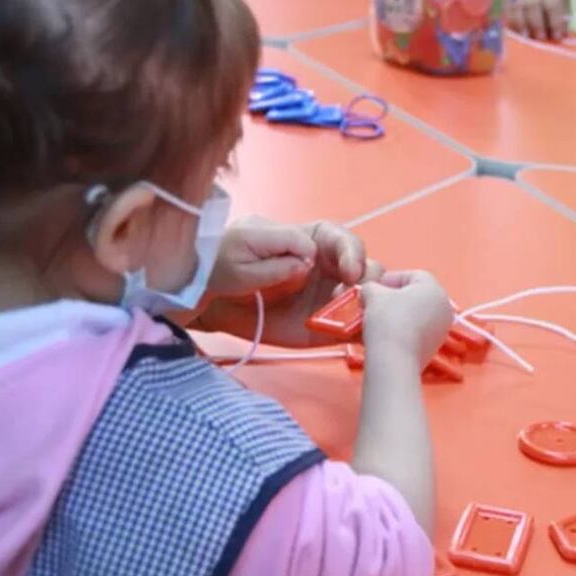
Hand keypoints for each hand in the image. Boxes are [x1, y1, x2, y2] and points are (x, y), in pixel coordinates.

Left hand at [198, 218, 382, 346]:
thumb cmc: (224, 260)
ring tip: (358, 319)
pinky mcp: (320, 326)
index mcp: (310, 240)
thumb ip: (279, 251)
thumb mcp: (245, 245)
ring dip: (369, 308)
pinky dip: (359, 332)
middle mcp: (325, 268)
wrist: (206, 296)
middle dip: (369, 280)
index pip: (342, 240)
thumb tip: (308, 260)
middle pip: (365, 269)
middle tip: (358, 297)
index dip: (352, 252)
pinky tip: (358, 335)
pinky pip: (348, 329)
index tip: (350, 271)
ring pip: (363, 299)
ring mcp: (325, 298)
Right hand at [360, 271, 451, 368]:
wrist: (395, 359)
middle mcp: (444, 308)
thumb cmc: (387, 319)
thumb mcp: (373, 293)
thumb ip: (371, 287)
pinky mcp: (434, 347)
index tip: (374, 287)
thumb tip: (369, 291)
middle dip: (393, 297)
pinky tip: (385, 334)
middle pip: (416, 296)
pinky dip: (402, 329)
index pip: (413, 275)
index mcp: (434, 289)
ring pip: (416, 314)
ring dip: (397, 314)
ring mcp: (441, 329)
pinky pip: (417, 331)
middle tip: (374, 302)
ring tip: (376, 319)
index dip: (391, 278)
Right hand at [506, 0, 570, 40]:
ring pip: (518, 13)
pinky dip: (511, 25)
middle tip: (541, 38)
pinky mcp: (511, 8)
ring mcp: (521, 2)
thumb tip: (563, 36)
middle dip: (537, 25)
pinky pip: (508, 17)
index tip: (558, 36)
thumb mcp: (564, 6)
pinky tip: (515, 35)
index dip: (556, 22)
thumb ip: (564, 20)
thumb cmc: (554, 4)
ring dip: (522, 26)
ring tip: (526, 37)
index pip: (554, 7)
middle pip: (533, 9)